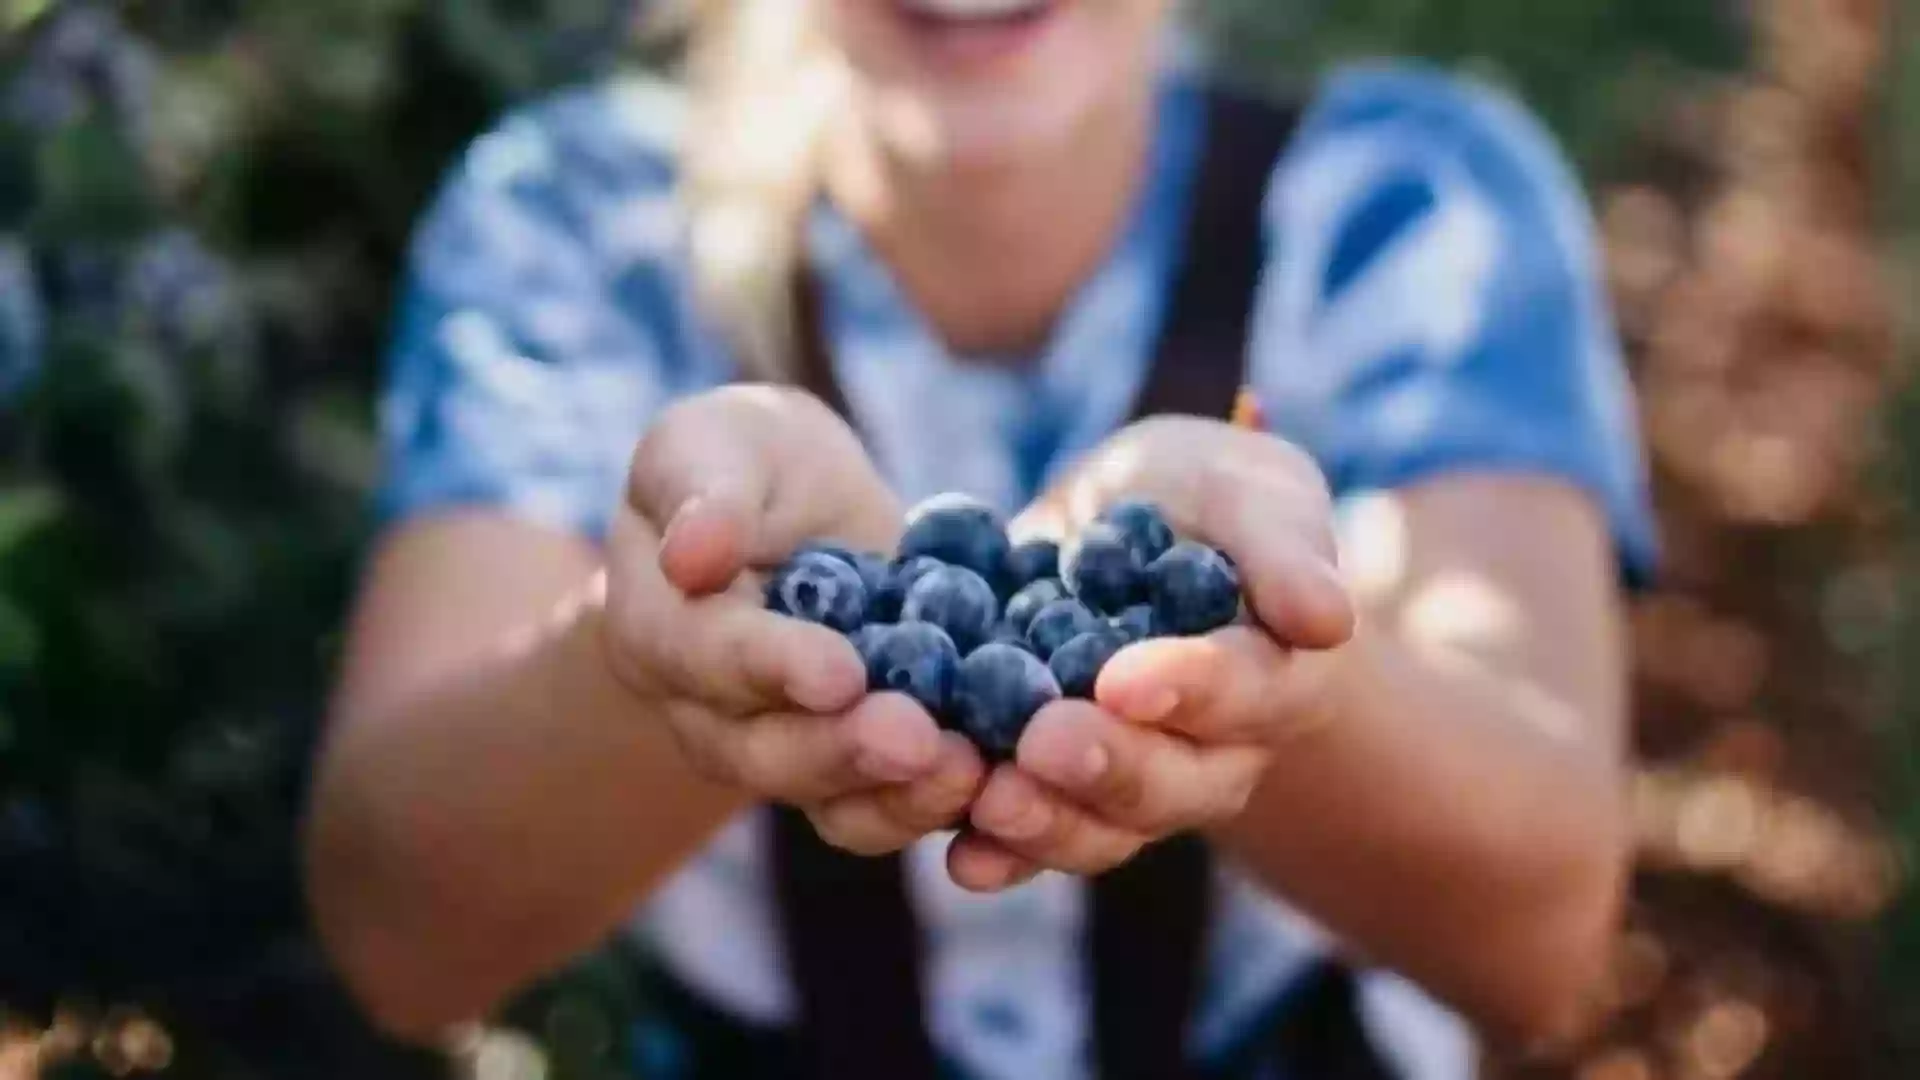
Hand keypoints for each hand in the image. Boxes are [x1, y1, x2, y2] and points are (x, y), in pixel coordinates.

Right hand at [603, 385, 986, 853]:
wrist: (796, 506)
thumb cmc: (740, 462)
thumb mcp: (710, 446)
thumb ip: (702, 494)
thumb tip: (690, 553)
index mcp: (659, 632)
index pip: (710, 659)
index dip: (774, 668)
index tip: (840, 673)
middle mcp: (711, 715)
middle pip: (769, 755)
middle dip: (847, 751)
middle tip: (920, 741)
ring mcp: (785, 752)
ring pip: (834, 802)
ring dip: (902, 796)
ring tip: (971, 773)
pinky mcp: (859, 765)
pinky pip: (895, 802)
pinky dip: (947, 800)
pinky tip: (1004, 778)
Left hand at [948, 417, 1355, 889]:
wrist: (1121, 521)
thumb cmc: (1205, 500)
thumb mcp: (1248, 490)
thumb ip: (1283, 546)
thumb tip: (1326, 618)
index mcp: (1275, 678)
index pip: (1242, 692)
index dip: (1188, 689)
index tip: (1125, 680)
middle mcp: (1210, 753)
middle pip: (1168, 784)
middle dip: (1105, 767)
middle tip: (1045, 742)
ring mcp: (1130, 782)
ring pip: (1100, 828)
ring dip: (1045, 822)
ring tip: (992, 803)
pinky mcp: (1052, 788)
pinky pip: (1032, 840)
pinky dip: (999, 854)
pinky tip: (963, 861)